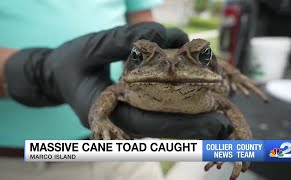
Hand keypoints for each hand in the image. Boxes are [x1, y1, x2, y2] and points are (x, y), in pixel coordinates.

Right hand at [4, 22, 232, 139]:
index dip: (181, 124)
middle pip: (163, 124)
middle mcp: (122, 116)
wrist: (57, 73)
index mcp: (107, 111)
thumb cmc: (70, 62)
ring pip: (165, 117)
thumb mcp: (91, 47)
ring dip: (191, 110)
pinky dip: (181, 99)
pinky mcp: (135, 104)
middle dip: (195, 123)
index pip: (148, 122)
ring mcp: (129, 111)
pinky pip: (161, 106)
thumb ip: (124, 40)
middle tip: (224, 122)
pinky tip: (200, 88)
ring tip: (218, 102)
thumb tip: (160, 34)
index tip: (211, 122)